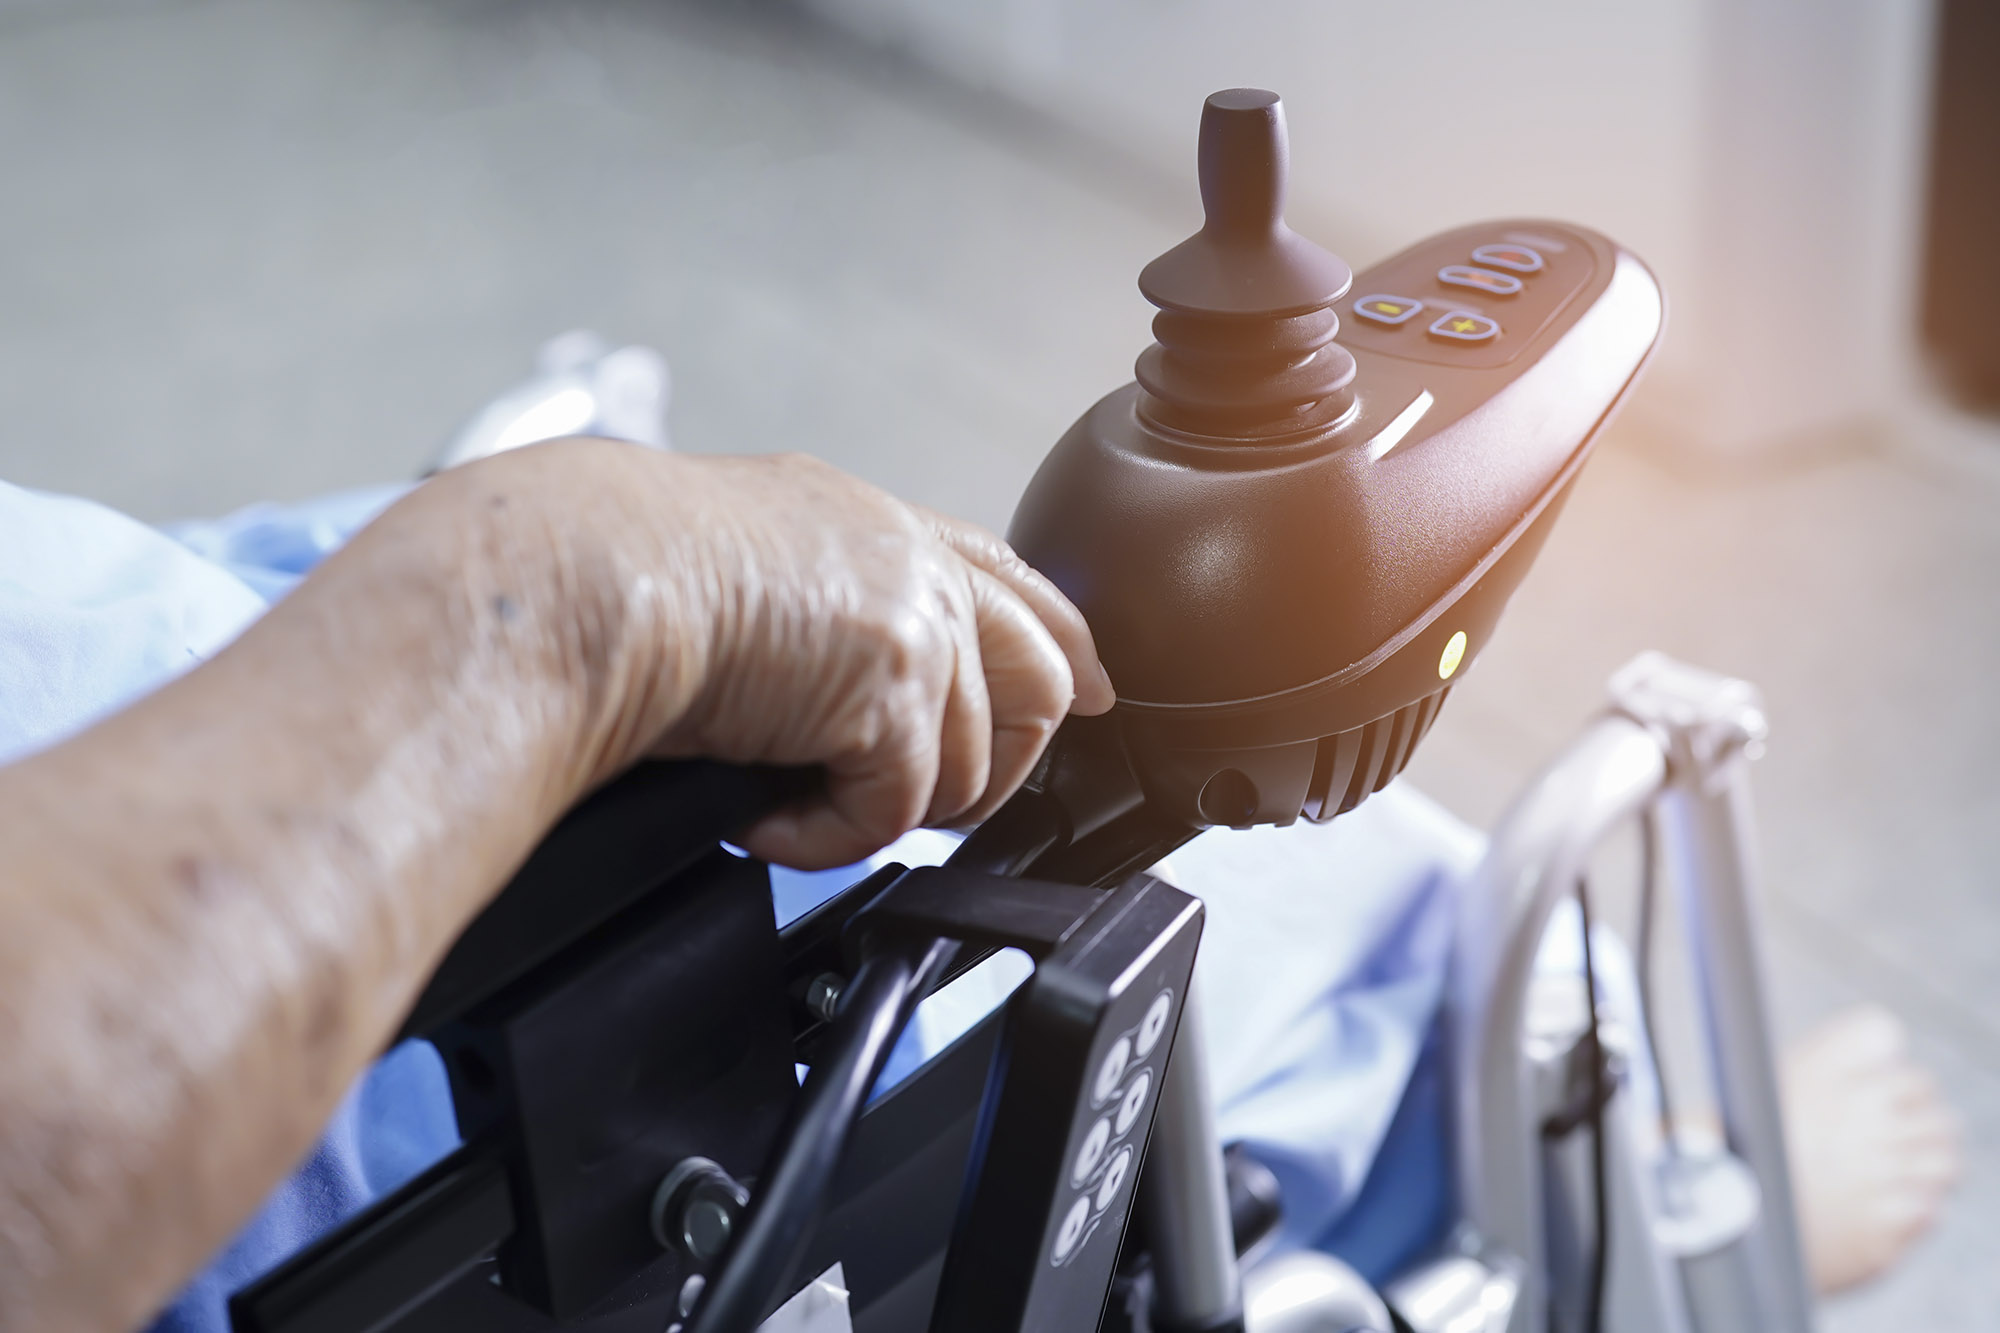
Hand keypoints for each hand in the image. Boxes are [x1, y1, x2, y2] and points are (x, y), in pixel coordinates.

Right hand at [450, 442, 1114, 869]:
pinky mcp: (891, 684)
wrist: (575, 580)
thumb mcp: (745, 570)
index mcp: (874, 526)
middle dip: (991, 764)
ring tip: (794, 802)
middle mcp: (910, 561)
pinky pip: (895, 812)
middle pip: (1040, 681)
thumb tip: (834, 698)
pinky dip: (824, 837)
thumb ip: (822, 611)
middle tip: (905, 801)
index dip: (1064, 643)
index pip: (1014, 580)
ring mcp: (912, 617)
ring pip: (966, 770)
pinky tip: (764, 817)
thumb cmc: (613, 575)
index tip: (1091, 691)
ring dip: (881, 809)